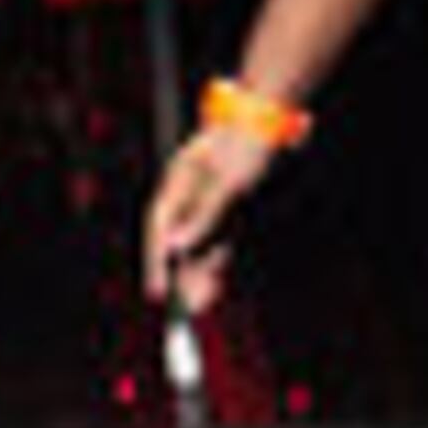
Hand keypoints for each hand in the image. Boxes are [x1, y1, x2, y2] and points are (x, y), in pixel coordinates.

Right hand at [143, 117, 282, 316]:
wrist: (271, 118)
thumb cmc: (246, 144)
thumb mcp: (227, 183)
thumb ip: (202, 217)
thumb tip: (176, 247)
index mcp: (178, 182)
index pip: (160, 228)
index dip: (155, 261)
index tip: (157, 291)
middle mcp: (190, 192)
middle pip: (180, 240)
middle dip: (179, 275)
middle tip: (181, 309)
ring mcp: (210, 198)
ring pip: (201, 243)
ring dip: (199, 272)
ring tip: (199, 306)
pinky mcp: (232, 203)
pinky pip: (221, 239)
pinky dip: (218, 260)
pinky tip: (216, 282)